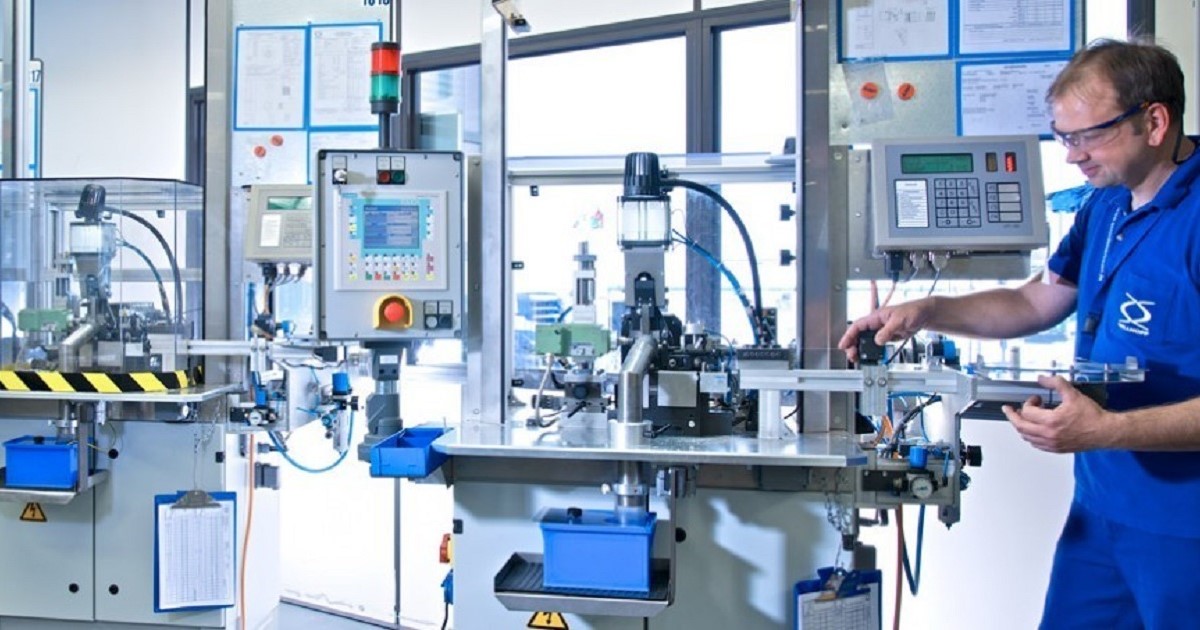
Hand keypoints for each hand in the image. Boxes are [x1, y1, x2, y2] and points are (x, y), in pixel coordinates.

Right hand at [837, 299, 934, 362]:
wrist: (925, 315)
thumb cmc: (913, 311)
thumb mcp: (899, 320)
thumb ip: (887, 331)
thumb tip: (877, 340)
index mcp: (876, 316)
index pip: (858, 325)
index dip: (849, 335)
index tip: (843, 345)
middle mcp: (877, 324)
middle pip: (859, 335)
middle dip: (853, 345)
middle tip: (852, 356)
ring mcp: (882, 330)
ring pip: (866, 340)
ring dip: (861, 349)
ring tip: (858, 358)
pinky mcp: (888, 337)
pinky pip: (875, 345)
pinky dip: (871, 351)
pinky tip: (870, 356)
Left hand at [1002, 375, 1116, 452]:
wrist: (1105, 431)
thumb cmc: (1092, 416)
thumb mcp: (1073, 394)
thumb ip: (1056, 383)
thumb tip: (1042, 378)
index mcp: (1051, 421)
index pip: (1027, 412)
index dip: (1028, 402)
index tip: (1035, 399)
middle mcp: (1049, 435)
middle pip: (1020, 427)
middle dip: (1012, 416)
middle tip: (1009, 410)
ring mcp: (1051, 444)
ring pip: (1026, 437)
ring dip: (1021, 426)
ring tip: (1021, 418)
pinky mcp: (1056, 449)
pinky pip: (1036, 445)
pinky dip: (1030, 436)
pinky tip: (1032, 430)